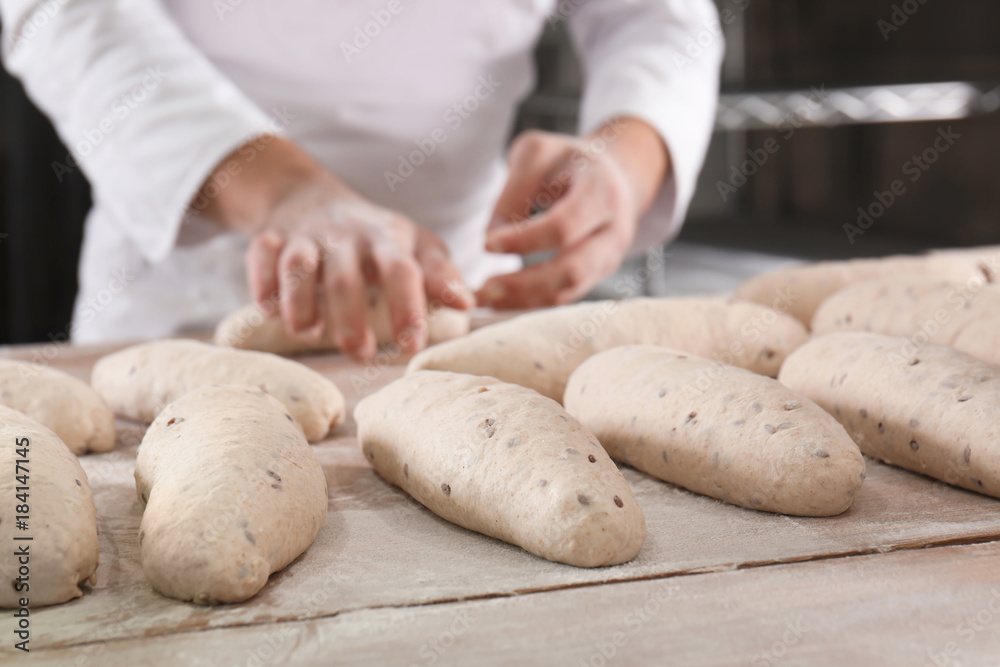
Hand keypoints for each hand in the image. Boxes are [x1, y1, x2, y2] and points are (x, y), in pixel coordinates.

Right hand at [193, 136, 473, 359]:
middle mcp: (345, 236)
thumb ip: (441, 274)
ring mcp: (306, 237)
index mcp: (387, 239)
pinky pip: (259, 257)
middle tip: (360, 354)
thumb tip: (468, 303)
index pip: (401, 270)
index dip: (407, 308)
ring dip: (301, 303)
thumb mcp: (416, 247)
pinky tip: (271, 311)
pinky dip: (262, 285)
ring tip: (308, 333)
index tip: (410, 346)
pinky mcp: (271, 240)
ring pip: (298, 265)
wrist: (314, 200)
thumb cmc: (377, 238)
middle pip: (345, 276)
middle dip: (351, 319)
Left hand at [477, 117, 669, 308]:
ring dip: (524, 301)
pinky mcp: (598, 274)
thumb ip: (513, 191)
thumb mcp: (537, 153)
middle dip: (524, 285)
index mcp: (601, 191)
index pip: (564, 226)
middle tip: (483, 289)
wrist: (614, 174)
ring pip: (569, 291)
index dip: (524, 240)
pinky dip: (532, 302)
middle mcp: (614, 229)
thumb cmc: (567, 161)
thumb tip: (492, 240)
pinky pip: (565, 296)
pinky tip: (501, 299)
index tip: (487, 245)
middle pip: (572, 270)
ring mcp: (611, 257)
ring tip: (486, 298)